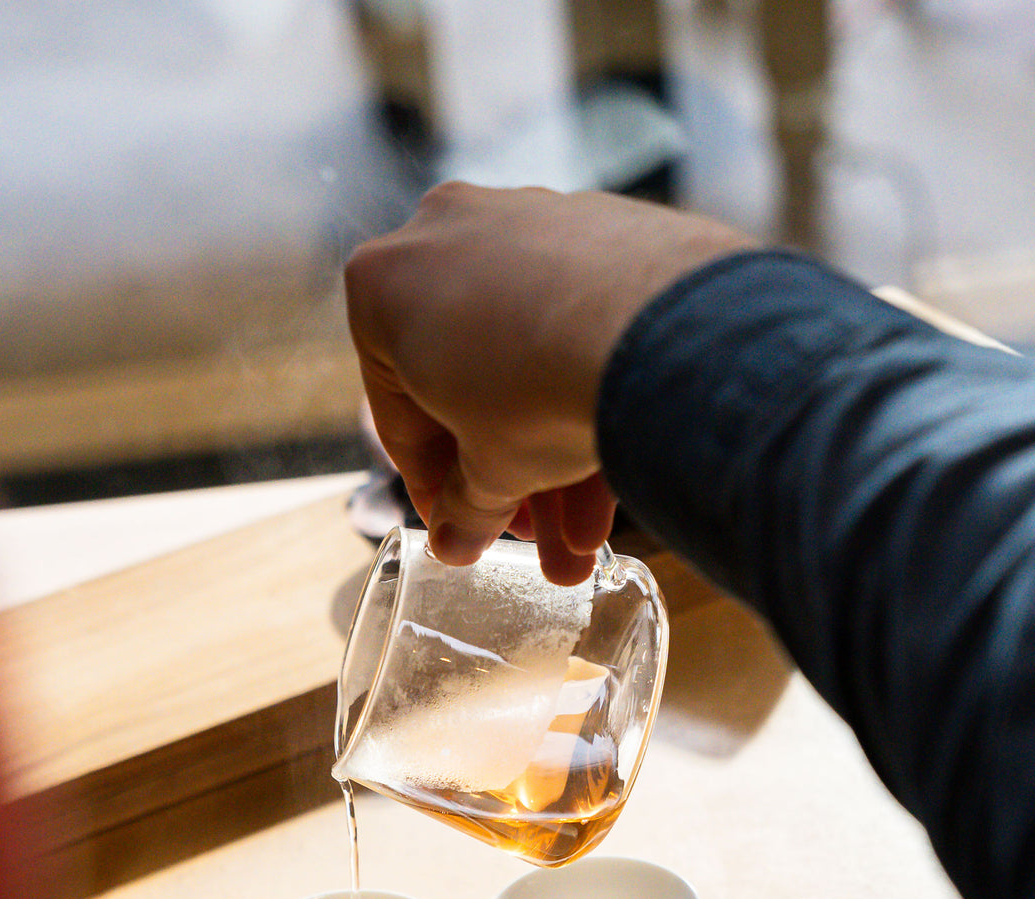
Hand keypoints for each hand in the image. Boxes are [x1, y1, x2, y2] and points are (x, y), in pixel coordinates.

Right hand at [345, 182, 754, 581]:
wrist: (652, 328)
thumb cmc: (539, 388)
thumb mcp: (489, 470)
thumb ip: (465, 508)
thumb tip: (455, 541)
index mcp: (382, 284)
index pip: (397, 409)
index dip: (432, 486)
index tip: (458, 525)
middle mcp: (445, 232)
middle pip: (470, 384)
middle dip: (507, 477)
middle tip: (534, 537)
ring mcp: (526, 220)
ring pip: (529, 358)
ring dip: (557, 456)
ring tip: (587, 537)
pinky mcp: (599, 224)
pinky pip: (580, 323)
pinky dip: (592, 392)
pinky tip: (620, 464)